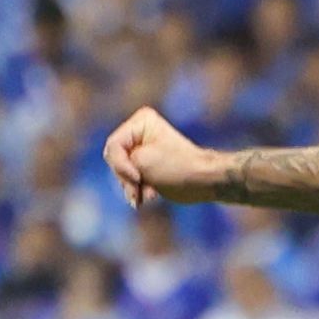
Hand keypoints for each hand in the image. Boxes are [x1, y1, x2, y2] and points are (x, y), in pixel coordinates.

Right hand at [104, 107, 223, 208]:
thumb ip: (119, 162)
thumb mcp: (140, 162)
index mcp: (142, 121)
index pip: (113, 145)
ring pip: (121, 171)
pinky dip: (138, 189)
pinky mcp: (147, 165)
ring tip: (149, 196)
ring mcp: (143, 149)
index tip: (137, 177)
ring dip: (133, 187)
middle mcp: (140, 131)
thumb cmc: (177, 167)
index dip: (121, 165)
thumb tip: (121, 169)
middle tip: (139, 190)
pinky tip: (150, 196)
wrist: (205, 181)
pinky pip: (130, 178)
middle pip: (115, 159)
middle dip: (127, 178)